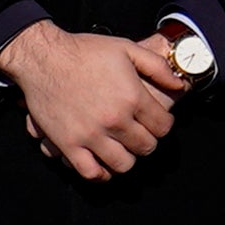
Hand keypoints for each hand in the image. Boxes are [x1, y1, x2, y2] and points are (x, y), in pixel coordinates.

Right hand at [2, 26, 178, 180]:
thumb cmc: (86, 51)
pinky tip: (103, 166)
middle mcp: (115, 120)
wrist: (44, 58)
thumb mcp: (128, 50)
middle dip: (148, 141)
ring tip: (124, 148)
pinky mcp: (67, 144)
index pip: (163, 127)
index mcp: (133, 98)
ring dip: (127, 158)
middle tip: (140, 134)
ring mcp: (90, 134)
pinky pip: (90, 172)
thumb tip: (180, 85)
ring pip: (123, 164)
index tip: (157, 122)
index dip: (164, 125)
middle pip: (146, 146)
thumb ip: (158, 67)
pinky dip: (100, 174)